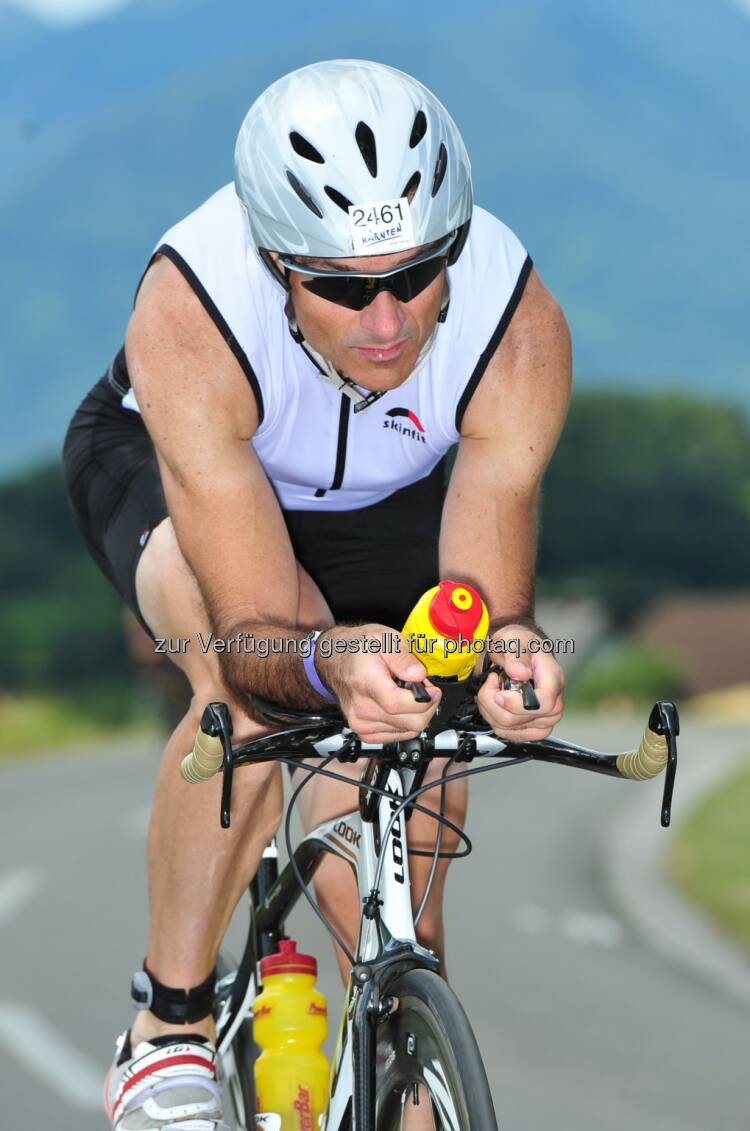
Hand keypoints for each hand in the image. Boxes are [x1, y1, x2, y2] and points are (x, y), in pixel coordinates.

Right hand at [317, 625, 440, 741]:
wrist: (336, 658)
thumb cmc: (359, 649)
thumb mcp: (384, 638)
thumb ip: (403, 657)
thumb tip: (418, 674)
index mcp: (365, 683)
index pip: (398, 704)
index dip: (424, 700)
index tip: (432, 690)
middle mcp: (361, 708)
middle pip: (411, 722)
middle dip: (426, 705)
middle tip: (422, 688)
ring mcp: (361, 723)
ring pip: (409, 730)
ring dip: (416, 713)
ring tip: (408, 694)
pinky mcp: (365, 733)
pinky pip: (399, 736)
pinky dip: (407, 722)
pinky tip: (402, 707)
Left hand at [477, 626, 563, 740]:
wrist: (516, 650)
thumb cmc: (519, 644)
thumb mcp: (515, 640)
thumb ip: (517, 656)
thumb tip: (520, 674)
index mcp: (553, 678)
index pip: (544, 703)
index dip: (517, 703)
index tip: (500, 692)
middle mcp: (553, 702)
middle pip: (520, 719)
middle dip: (493, 701)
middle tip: (492, 681)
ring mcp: (543, 718)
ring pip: (508, 728)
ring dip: (489, 708)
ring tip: (492, 689)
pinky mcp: (531, 727)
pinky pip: (507, 733)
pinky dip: (492, 718)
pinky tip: (494, 703)